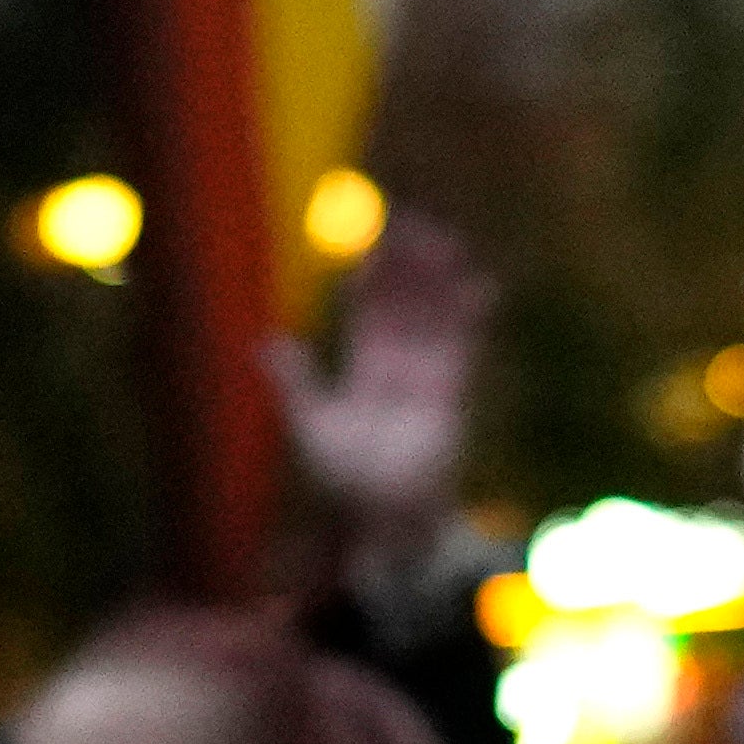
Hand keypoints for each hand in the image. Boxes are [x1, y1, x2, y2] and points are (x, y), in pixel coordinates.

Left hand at [266, 212, 486, 571]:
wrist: (383, 521)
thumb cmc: (343, 484)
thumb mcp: (310, 426)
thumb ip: (295, 382)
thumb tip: (264, 343)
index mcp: (361, 369)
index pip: (368, 311)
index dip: (373, 277)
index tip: (376, 243)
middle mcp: (396, 368)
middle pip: (405, 305)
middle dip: (411, 267)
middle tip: (415, 222)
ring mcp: (426, 380)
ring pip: (435, 319)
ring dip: (440, 282)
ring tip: (445, 241)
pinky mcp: (451, 397)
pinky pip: (463, 350)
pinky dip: (472, 320)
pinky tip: (479, 286)